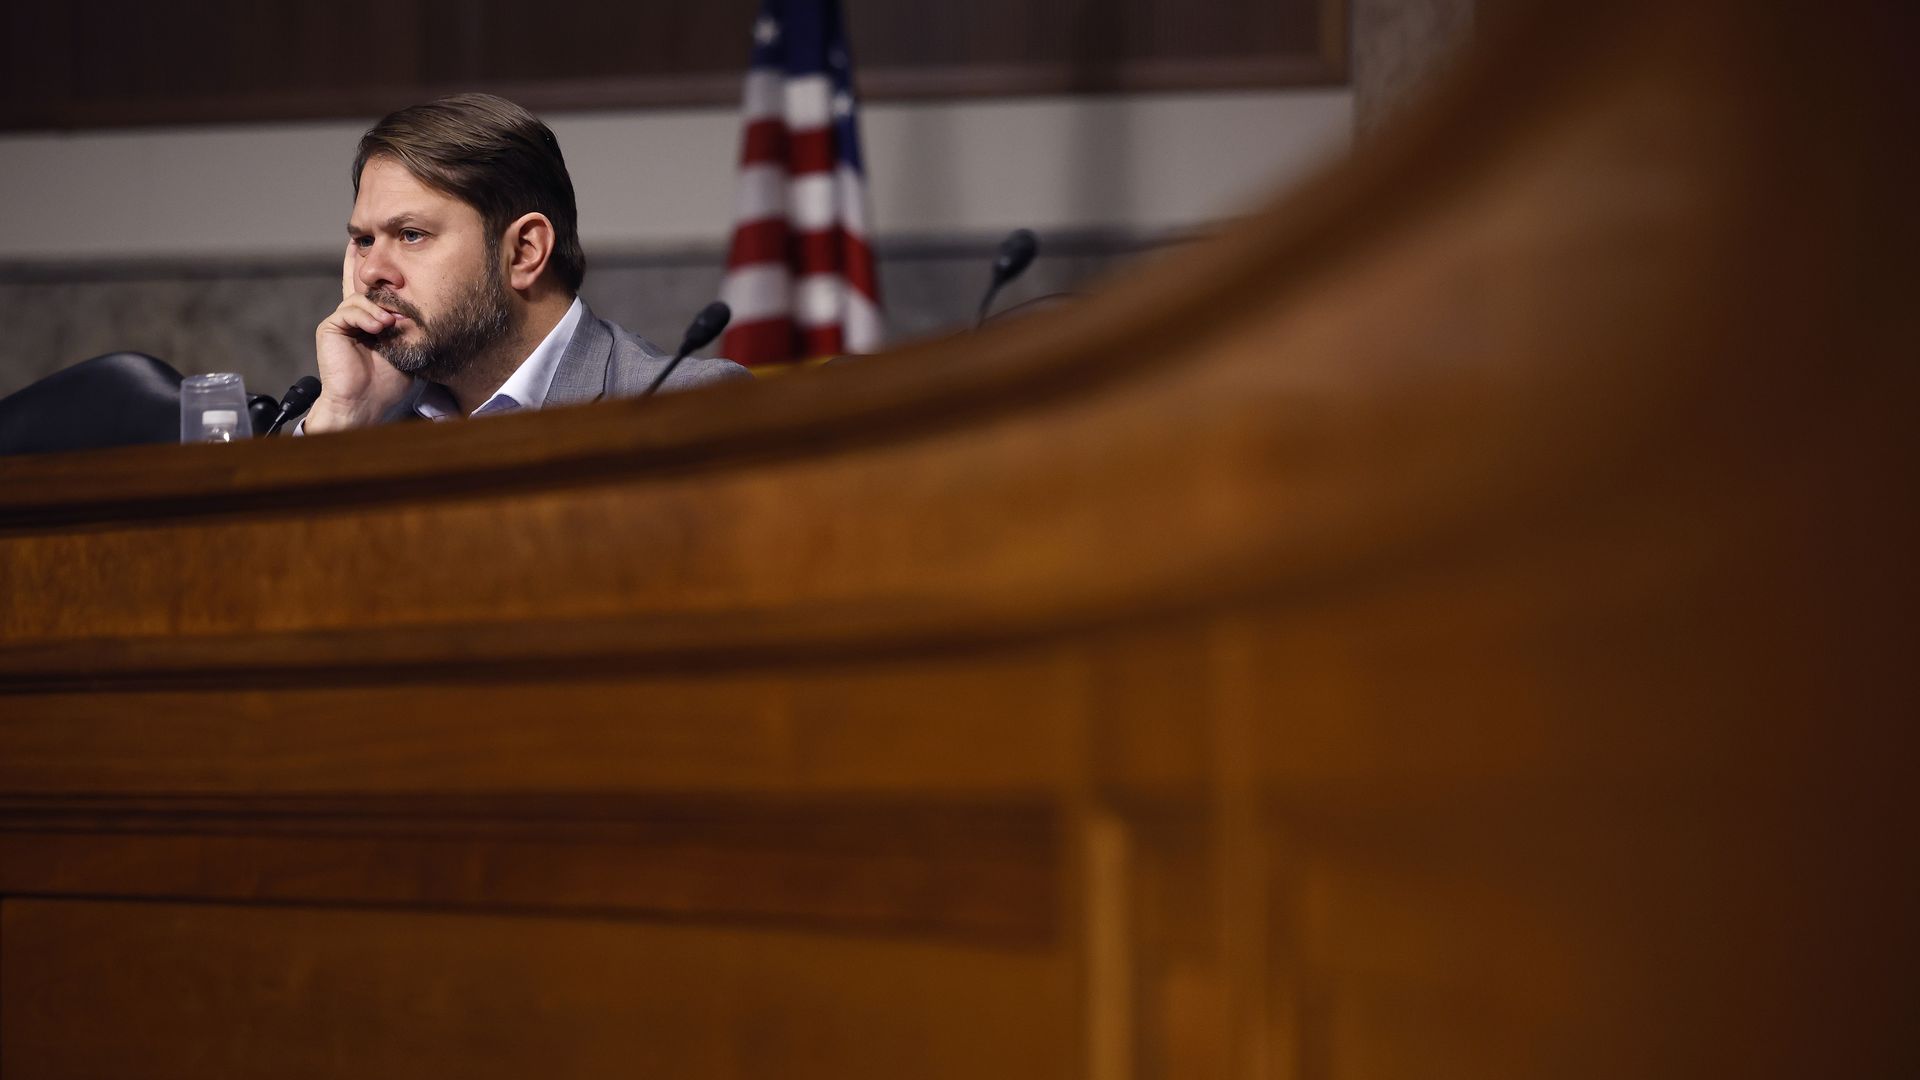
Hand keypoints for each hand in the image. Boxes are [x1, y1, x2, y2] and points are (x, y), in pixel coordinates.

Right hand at [304, 244, 413, 432]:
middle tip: (397, 295)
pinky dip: (365, 316)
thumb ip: (411, 327)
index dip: (375, 267)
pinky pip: (348, 309)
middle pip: (365, 285)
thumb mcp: (407, 349)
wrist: (366, 403)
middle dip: (381, 283)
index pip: (373, 289)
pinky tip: (378, 327)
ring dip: (379, 309)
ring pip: (361, 297)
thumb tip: (424, 306)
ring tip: (390, 324)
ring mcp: (342, 320)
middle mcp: (355, 316)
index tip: (381, 247)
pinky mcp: (330, 327)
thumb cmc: (388, 382)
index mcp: (372, 320)